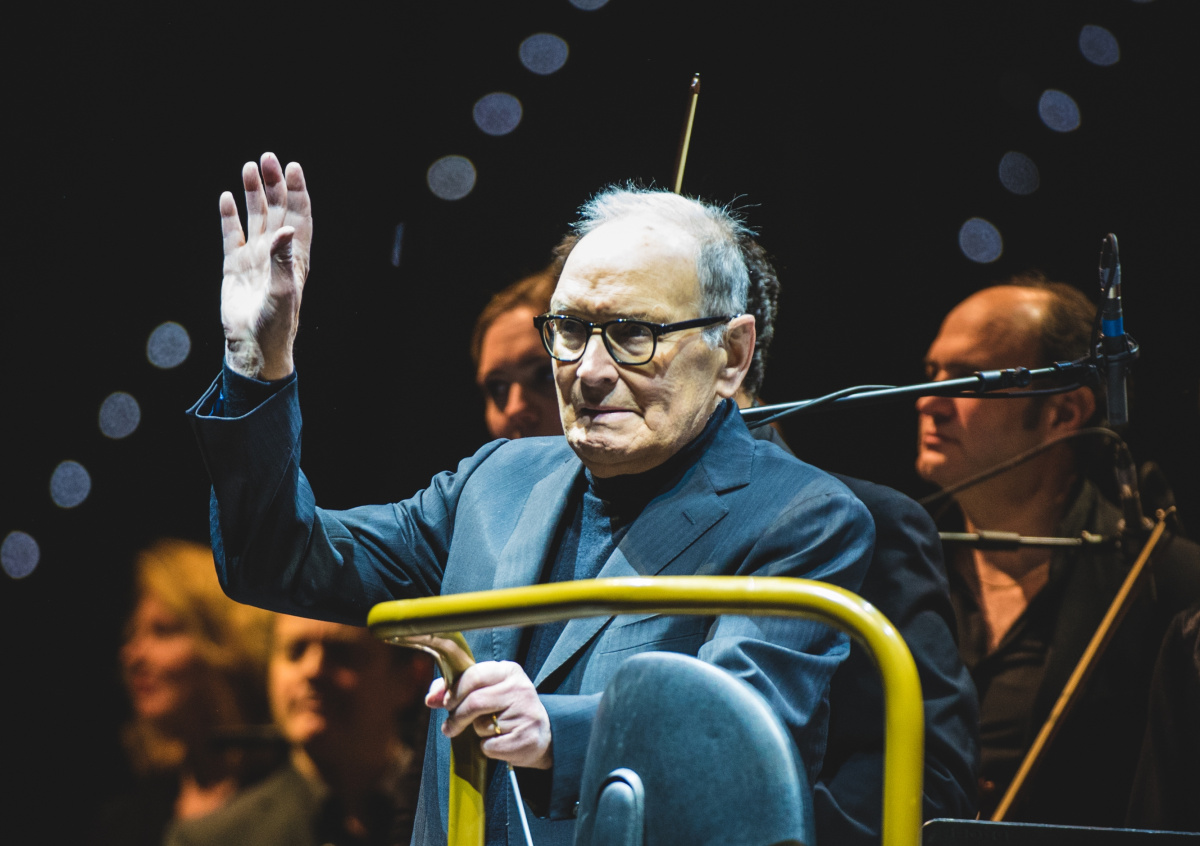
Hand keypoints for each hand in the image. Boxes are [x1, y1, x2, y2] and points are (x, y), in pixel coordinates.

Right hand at [219, 152, 312, 379]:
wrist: (252, 345)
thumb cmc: (275, 323)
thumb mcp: (284, 291)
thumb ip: (284, 259)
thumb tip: (287, 229)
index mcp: (295, 257)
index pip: (298, 216)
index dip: (297, 192)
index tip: (293, 167)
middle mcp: (276, 252)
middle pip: (276, 210)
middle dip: (274, 184)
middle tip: (267, 158)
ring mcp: (254, 257)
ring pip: (254, 217)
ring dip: (253, 193)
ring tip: (248, 167)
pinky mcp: (234, 266)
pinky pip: (232, 235)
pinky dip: (229, 216)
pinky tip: (226, 197)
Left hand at [426, 661, 551, 768]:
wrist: (542, 734)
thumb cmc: (506, 709)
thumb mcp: (487, 690)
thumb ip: (456, 688)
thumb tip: (430, 698)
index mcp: (509, 671)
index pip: (473, 676)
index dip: (454, 692)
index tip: (446, 704)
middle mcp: (520, 689)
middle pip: (475, 702)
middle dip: (456, 717)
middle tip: (450, 727)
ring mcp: (525, 713)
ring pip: (481, 725)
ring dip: (475, 732)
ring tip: (488, 730)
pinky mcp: (524, 738)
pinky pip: (489, 745)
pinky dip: (486, 748)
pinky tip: (498, 742)